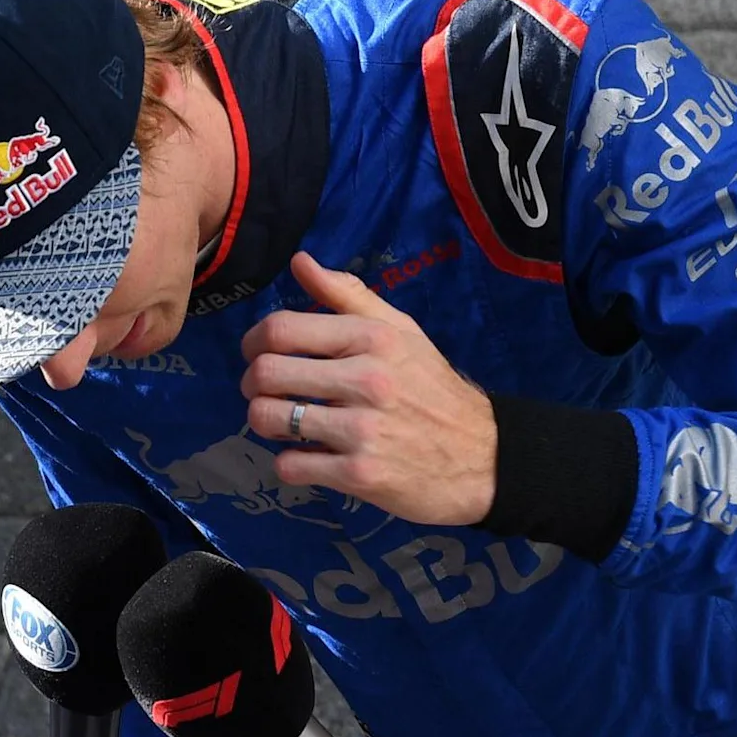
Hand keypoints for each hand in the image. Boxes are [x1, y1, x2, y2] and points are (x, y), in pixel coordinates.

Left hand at [242, 252, 496, 524]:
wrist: (483, 457)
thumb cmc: (433, 389)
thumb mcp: (401, 332)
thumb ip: (348, 295)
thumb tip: (300, 262)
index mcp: (371, 339)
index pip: (280, 329)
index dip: (253, 342)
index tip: (257, 354)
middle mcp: (365, 380)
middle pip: (266, 373)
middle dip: (252, 384)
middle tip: (264, 392)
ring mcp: (361, 430)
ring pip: (268, 419)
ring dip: (264, 422)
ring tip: (283, 423)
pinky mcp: (358, 474)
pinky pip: (290, 465)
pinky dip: (288, 462)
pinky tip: (307, 456)